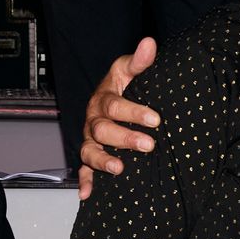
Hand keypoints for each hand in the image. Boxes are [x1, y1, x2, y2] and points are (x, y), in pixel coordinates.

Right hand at [77, 37, 161, 199]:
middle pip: (102, 130)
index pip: (115, 105)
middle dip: (125, 138)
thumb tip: (149, 43)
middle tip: (149, 144)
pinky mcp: (91, 156)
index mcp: (104, 99)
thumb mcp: (130, 71)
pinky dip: (85, 182)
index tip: (155, 118)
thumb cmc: (125, 86)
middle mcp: (93, 120)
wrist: (115, 101)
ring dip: (103, 161)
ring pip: (90, 151)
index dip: (134, 112)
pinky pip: (84, 170)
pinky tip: (88, 195)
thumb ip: (140, 61)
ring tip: (120, 168)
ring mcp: (90, 140)